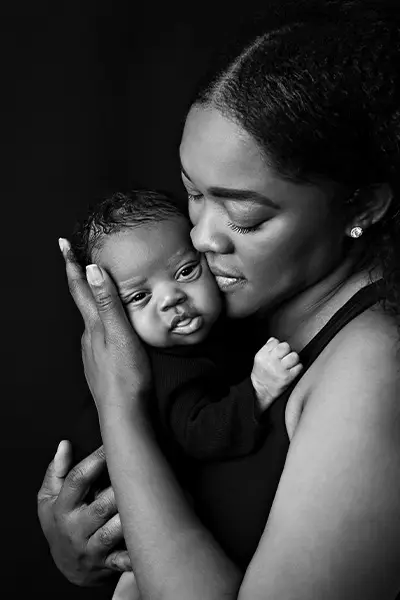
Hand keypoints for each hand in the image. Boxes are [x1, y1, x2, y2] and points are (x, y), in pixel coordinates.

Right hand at [37, 440, 131, 585]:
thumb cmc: (59, 521)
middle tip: (138, 470)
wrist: (65, 565)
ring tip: (145, 500)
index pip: (78, 480)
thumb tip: (65, 444)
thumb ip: (57, 471)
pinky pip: (120, 561)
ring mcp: (90, 548)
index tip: (113, 443)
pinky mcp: (105, 563)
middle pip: (100, 507)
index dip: (96, 459)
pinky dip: (132, 557)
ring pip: (111, 532)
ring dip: (127, 518)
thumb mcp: (48, 498)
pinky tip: (145, 544)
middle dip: (118, 491)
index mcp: (62, 508)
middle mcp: (75, 529)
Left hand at [59, 238, 150, 412]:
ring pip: (92, 319)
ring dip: (95, 301)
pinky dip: (104, 322)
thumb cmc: (126, 375)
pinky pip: (100, 335)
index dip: (71, 264)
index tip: (62, 243)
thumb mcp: (120, 334)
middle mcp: (88, 335)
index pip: (79, 287)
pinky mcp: (100, 363)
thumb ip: (108, 302)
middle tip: (83, 258)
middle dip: (82, 279)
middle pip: (84, 300)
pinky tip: (115, 328)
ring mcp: (92, 351)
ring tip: (104, 290)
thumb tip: (91, 269)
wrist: (123, 414)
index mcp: (93, 325)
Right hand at [251, 337, 302, 410]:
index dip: (277, 345)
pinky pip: (299, 366)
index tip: (277, 351)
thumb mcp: (259, 359)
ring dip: (293, 358)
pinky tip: (292, 370)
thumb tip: (273, 340)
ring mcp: (280, 370)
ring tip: (290, 363)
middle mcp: (271, 361)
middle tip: (285, 355)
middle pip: (285, 346)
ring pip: (294, 356)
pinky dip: (297, 367)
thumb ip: (266, 348)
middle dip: (286, 350)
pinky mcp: (288, 377)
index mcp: (263, 355)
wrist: (261, 391)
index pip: (275, 341)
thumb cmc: (261, 375)